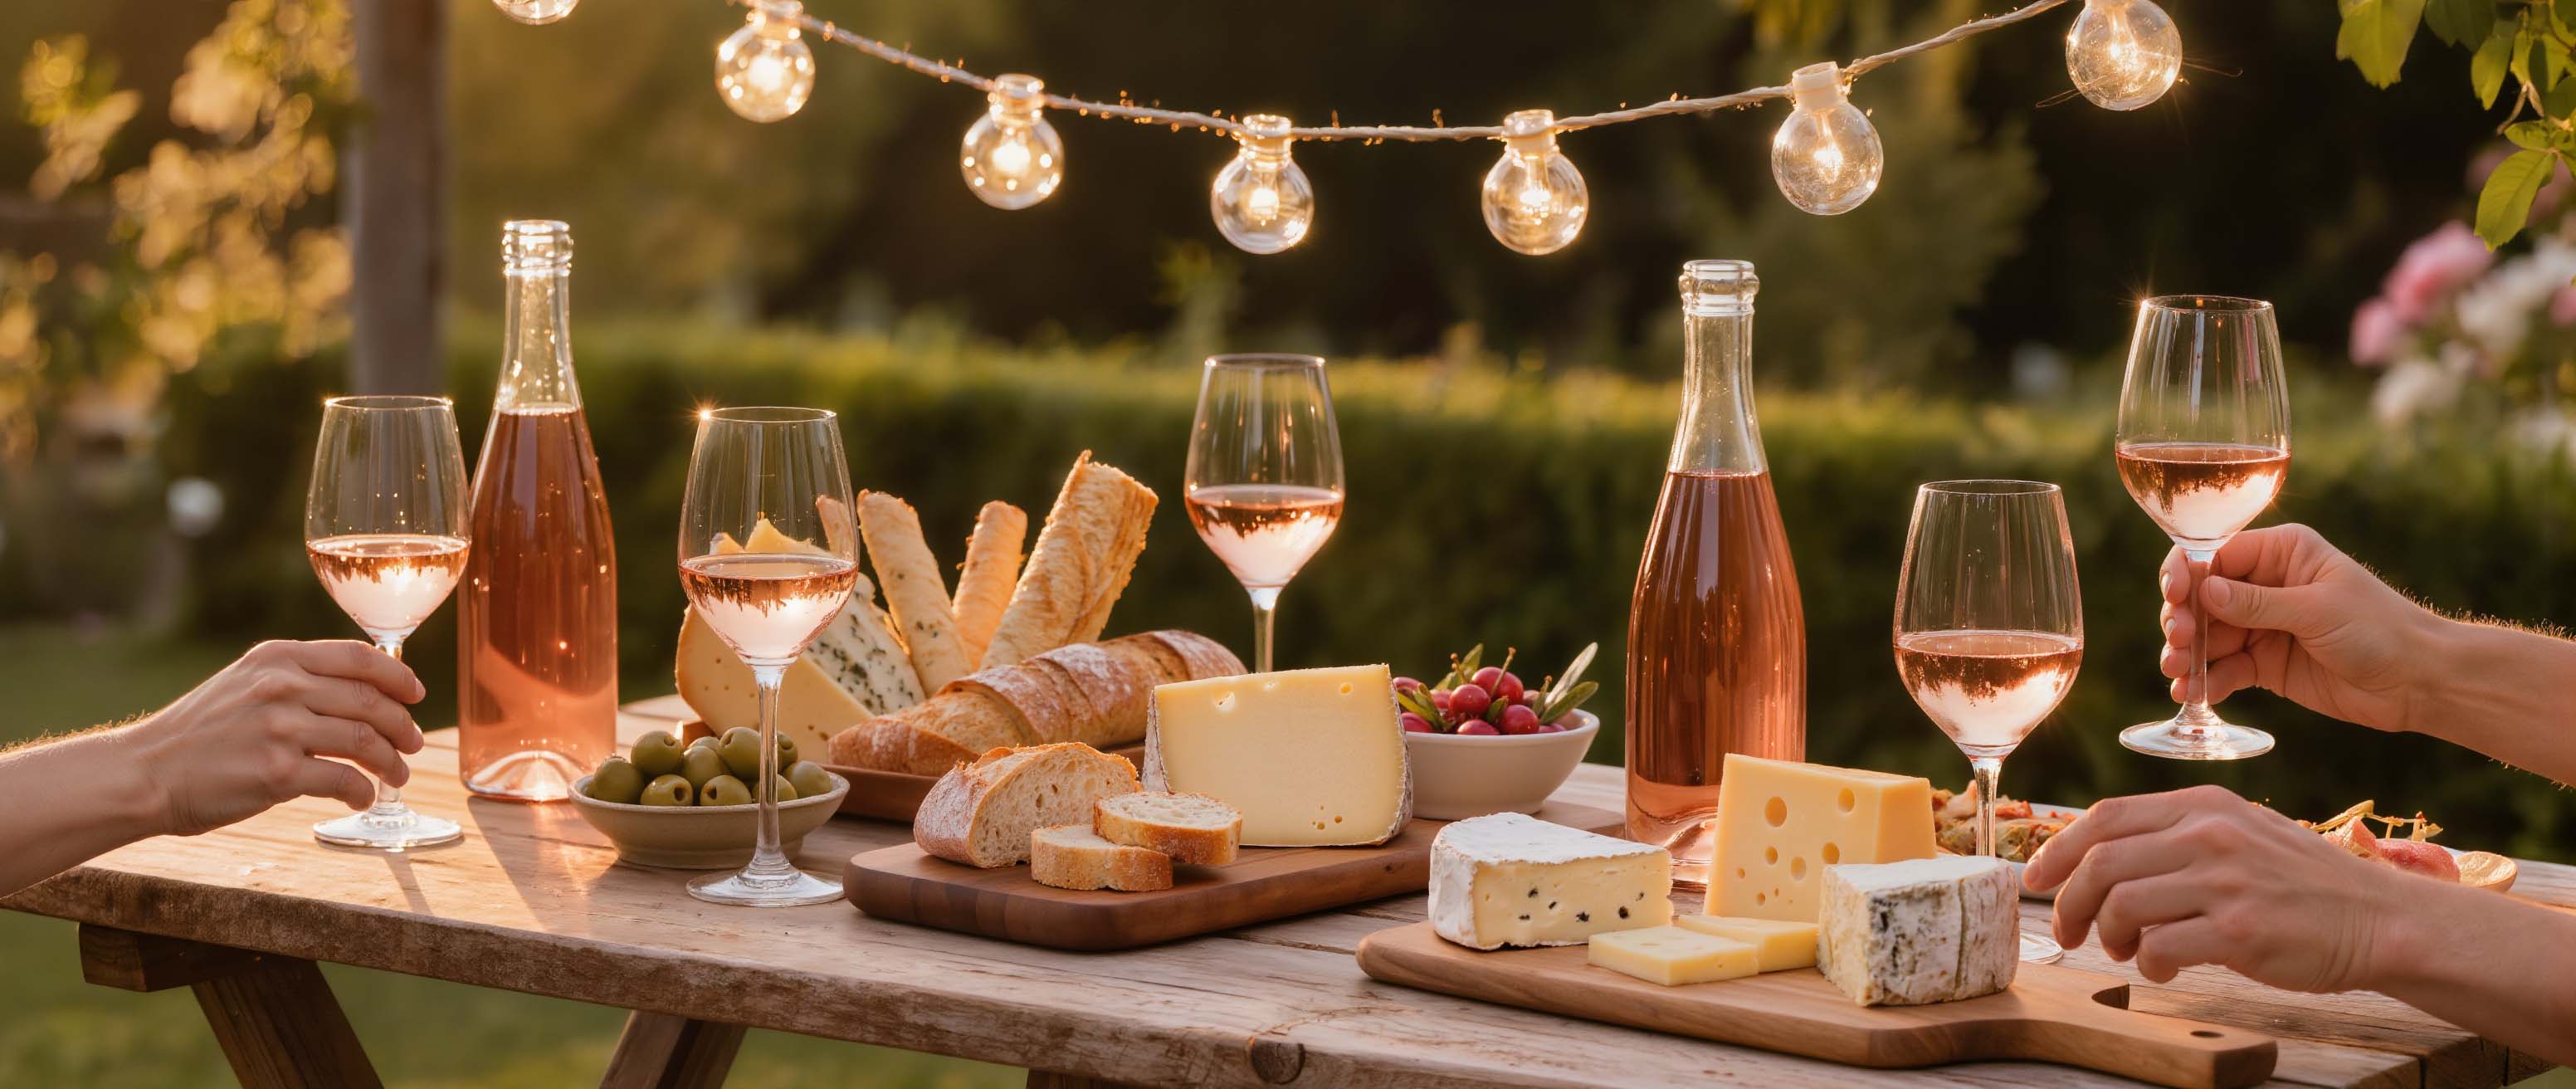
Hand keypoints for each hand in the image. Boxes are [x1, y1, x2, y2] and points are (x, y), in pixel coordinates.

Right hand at [119, 640, 427, 835]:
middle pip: (370, 701)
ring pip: (365, 741)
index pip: (359, 657)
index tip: (417, 694)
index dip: (398, 676)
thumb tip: (358, 692)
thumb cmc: (199, 734)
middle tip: (413, 744)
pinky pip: (343, 780)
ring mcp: (281, 729)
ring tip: (397, 775)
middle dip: (402, 725)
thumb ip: (294, 678)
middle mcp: (281, 686)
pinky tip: (361, 798)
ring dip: (390, 762)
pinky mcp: (278, 773)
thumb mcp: (244, 683)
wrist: (145, 773)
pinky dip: (362, 791)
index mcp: (277, 657)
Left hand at [2026, 784, 2412, 991]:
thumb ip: (2176, 835)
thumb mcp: (2240, 832)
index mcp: (2204, 804)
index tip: (2035, 878)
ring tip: (2124, 950)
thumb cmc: (2301, 883)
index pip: (2105, 816)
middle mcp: (2210, 834)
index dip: (2057, 848)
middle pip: (2101, 862)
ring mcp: (2225, 880)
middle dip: (2070, 902)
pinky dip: (2146, 964)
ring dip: (2108, 936)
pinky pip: (2159, 947)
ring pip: (2121, 904)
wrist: (2378, 919)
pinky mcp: (2240, 930)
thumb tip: (2099, 859)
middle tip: (2068, 931)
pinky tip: (2161, 968)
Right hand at [2159, 523, 2431, 733]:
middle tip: (2180, 645)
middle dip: (2185, 620)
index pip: (2216, 555)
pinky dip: (2206, 681)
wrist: (2417, 680)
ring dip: (2187, 654)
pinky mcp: (2264, 664)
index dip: (2188, 575)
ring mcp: (2262, 626)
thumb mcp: (2316, 610)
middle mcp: (2265, 585)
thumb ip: (2257, 603)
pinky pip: (2224, 668)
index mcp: (2282, 554)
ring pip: (2207, 635)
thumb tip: (2204, 591)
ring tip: (2176, 674)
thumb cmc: (2379, 629)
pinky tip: (2191, 694)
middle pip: (2202, 597)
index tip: (2175, 599)